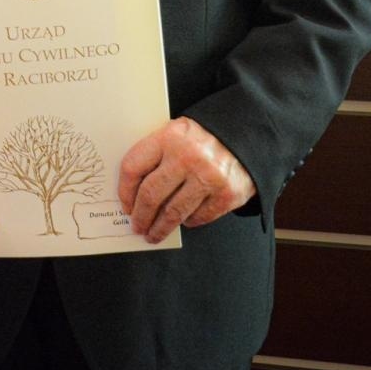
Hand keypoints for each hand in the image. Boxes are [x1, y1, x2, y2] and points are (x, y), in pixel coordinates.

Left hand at [118, 116, 256, 243]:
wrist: (246, 135)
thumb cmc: (201, 139)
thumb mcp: (175, 134)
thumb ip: (156, 155)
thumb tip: (132, 194)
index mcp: (168, 137)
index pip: (133, 167)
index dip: (124, 191)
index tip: (125, 206)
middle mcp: (188, 157)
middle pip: (151, 195)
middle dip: (140, 216)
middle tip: (137, 227)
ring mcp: (209, 177)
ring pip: (174, 212)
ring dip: (160, 228)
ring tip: (153, 235)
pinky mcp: (227, 195)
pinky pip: (199, 217)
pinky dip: (188, 222)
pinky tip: (183, 221)